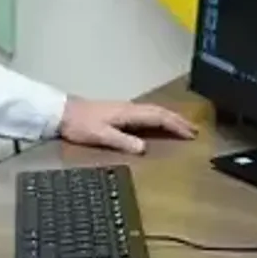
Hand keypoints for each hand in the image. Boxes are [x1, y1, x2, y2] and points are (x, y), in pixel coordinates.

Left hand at [59, 97, 197, 153]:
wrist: (62, 113)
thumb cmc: (80, 125)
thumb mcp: (100, 136)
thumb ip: (122, 141)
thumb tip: (144, 148)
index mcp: (128, 113)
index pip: (158, 117)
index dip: (175, 125)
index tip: (191, 134)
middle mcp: (129, 108)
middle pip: (159, 112)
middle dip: (178, 120)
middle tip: (194, 130)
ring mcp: (124, 108)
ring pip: (153, 111)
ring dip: (170, 118)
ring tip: (182, 126)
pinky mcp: (119, 112)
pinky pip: (146, 113)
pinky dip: (158, 117)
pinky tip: (158, 123)